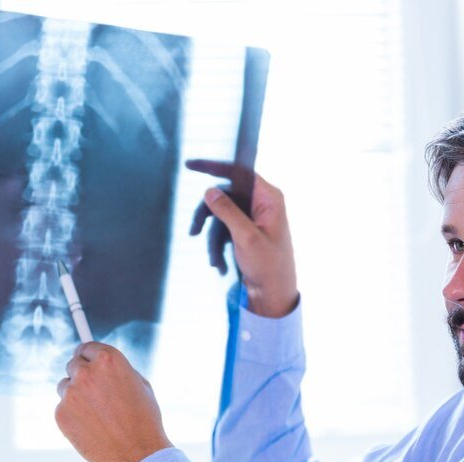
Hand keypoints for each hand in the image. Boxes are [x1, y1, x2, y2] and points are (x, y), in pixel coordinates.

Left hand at [55, 342, 171, 461]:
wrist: (137, 454)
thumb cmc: (144, 420)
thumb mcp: (139, 385)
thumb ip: (118, 370)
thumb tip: (101, 364)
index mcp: (109, 360)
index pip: (86, 347)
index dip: (88, 356)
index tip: (86, 361)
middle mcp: (87, 372)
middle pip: (73, 364)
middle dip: (81, 374)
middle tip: (91, 390)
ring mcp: (71, 393)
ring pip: (65, 387)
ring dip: (75, 395)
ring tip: (96, 415)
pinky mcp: (61, 414)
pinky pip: (63, 408)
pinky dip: (73, 416)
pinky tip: (91, 427)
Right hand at [186, 159, 298, 317]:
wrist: (273, 295)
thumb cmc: (269, 266)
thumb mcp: (246, 237)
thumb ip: (228, 211)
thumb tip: (210, 191)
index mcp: (269, 198)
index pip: (238, 173)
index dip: (213, 166)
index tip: (189, 164)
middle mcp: (261, 203)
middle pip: (223, 196)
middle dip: (207, 216)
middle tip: (193, 231)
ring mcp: (252, 218)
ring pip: (219, 215)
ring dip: (213, 239)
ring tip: (215, 261)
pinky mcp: (244, 231)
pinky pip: (222, 230)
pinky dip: (217, 246)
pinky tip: (219, 264)